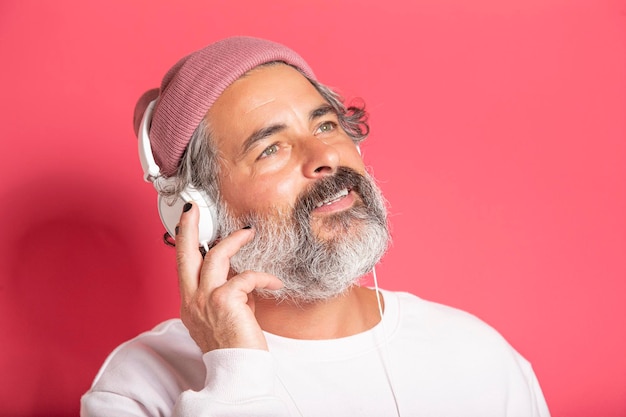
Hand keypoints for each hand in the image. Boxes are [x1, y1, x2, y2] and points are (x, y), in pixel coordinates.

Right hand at [175, 202, 283, 352]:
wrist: (237, 372)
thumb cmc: (234, 348)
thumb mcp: (222, 318)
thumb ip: (226, 296)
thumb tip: (240, 281)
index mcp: (190, 304)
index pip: (184, 267)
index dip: (187, 244)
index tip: (190, 225)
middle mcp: (192, 300)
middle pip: (184, 253)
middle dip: (188, 227)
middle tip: (192, 208)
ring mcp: (205, 299)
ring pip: (215, 256)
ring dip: (234, 241)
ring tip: (248, 233)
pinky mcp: (224, 300)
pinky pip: (246, 277)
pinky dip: (263, 277)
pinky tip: (276, 283)